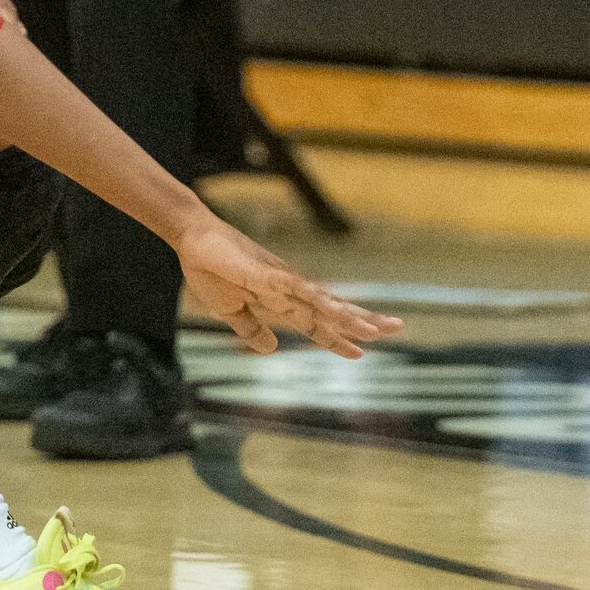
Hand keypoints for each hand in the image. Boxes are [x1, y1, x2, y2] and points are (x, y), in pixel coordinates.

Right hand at [176, 217, 403, 356]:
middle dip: (361, 320)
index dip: (338, 338)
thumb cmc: (210, 268)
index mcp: (279, 299)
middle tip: (397, 328)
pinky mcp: (261, 271)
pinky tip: (328, 306)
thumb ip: (251, 329)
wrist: (192, 238)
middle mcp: (287, 288)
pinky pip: (289, 286)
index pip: (315, 322)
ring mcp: (277, 279)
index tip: (364, 352)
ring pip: (319, 301)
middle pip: (329, 309)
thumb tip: (271, 349)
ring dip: (345, 315)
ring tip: (372, 328)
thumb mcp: (230, 310)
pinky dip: (309, 296)